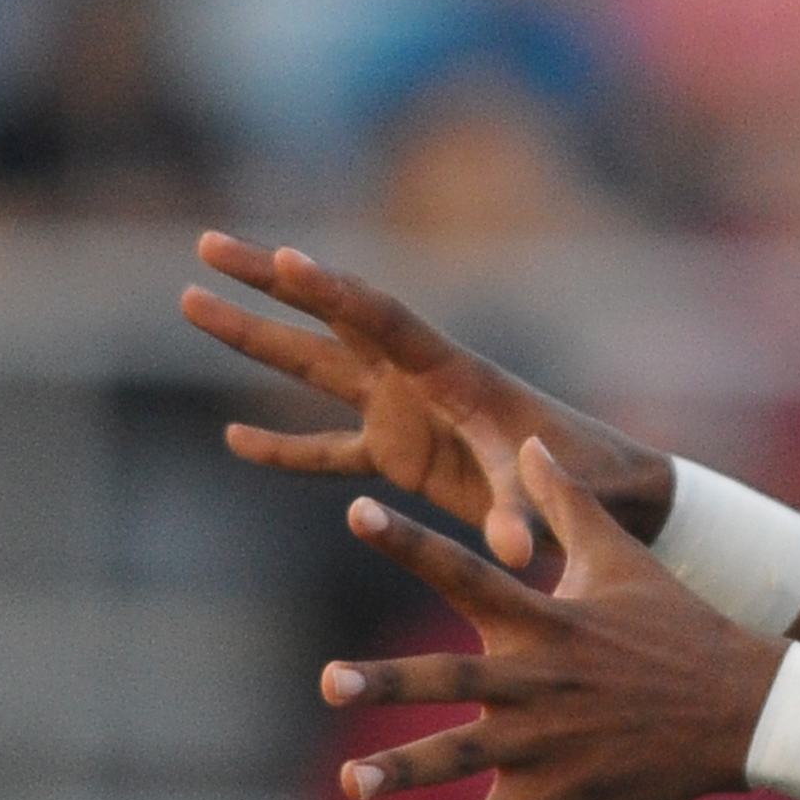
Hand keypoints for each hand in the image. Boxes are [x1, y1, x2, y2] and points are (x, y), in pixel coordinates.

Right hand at [181, 231, 674, 570]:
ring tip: (191, 301)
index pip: (381, 319)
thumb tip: (514, 554)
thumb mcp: (553, 495)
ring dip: (254, 339)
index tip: (286, 258)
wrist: (608, 493)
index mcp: (452, 373)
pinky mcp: (398, 455)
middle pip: (328, 320)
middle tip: (205, 245)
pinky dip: (282, 448)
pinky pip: (326, 449)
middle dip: (268, 283)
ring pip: (312, 368)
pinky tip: (233, 438)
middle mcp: (418, 379)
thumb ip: (525, 519)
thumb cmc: (590, 478)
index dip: (333, 291)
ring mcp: (402, 412)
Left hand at [327, 437, 786, 799]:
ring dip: (406, 771)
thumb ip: (566, 500)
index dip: (410, 542)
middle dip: (390, 680)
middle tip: (330, 679)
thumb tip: (529, 439)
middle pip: (451, 678)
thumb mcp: (622, 557)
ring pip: (465, 758)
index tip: (356, 513)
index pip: (467, 571)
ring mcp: (548, 740)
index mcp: (544, 620)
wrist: (744, 706)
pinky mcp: (561, 792)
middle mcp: (537, 679)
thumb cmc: (680, 626)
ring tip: (351, 783)